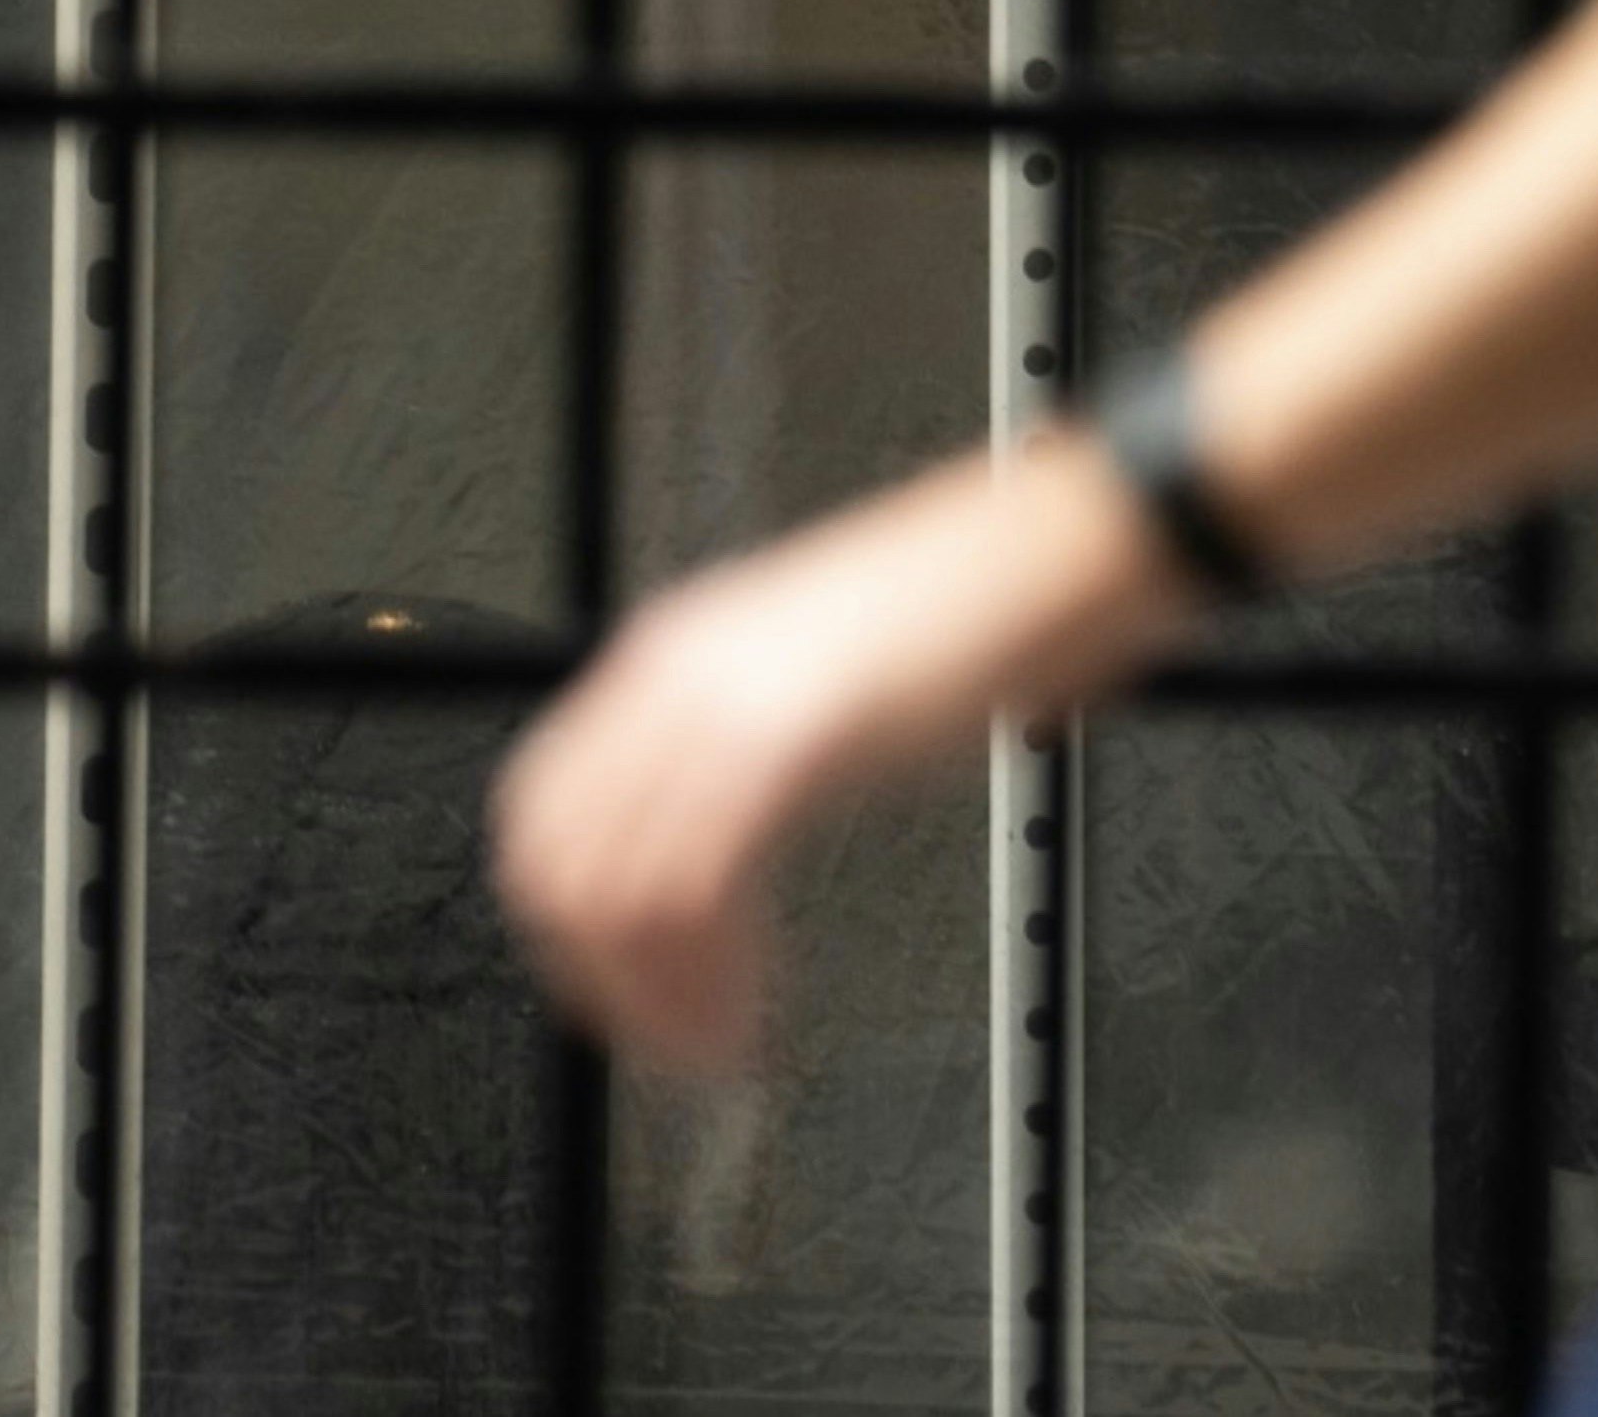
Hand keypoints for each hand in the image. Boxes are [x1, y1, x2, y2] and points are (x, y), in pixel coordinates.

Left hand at [491, 442, 1192, 1071]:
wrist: (1049, 554)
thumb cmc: (974, 612)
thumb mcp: (824, 683)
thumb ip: (753, 750)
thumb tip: (718, 846)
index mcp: (674, 656)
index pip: (548, 801)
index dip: (565, 912)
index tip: (612, 979)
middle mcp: (676, 675)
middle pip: (555, 854)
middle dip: (594, 970)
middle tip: (654, 1035)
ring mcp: (720, 707)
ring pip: (610, 888)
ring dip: (651, 992)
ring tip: (711, 1043)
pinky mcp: (780, 746)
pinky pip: (688, 890)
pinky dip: (704, 978)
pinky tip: (750, 1013)